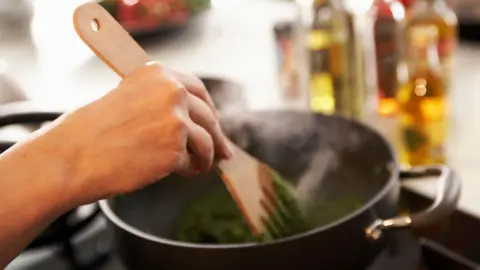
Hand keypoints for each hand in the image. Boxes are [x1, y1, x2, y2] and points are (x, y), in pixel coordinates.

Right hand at [43, 62, 232, 203]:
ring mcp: (175, 120)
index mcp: (159, 74)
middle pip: (208, 116)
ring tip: (199, 167)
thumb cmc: (93, 131)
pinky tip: (181, 173)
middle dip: (218, 137)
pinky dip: (189, 170)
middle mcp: (172, 92)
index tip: (214, 122)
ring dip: (207, 157)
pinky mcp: (175, 149)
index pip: (197, 89)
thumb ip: (162, 103)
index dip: (209, 108)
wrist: (73, 156)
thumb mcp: (130, 98)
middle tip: (225, 152)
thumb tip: (197, 121)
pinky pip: (192, 162)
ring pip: (207, 141)